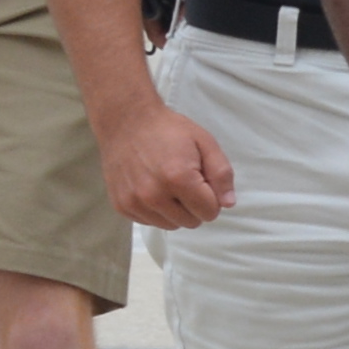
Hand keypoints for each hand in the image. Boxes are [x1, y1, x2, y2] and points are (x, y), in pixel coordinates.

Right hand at [99, 103, 234, 231]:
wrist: (127, 122)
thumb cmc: (169, 130)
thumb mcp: (205, 143)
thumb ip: (221, 174)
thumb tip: (228, 203)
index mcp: (179, 179)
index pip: (209, 212)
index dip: (212, 198)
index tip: (204, 181)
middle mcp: (154, 196)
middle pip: (191, 222)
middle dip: (195, 206)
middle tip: (187, 182)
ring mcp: (134, 203)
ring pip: (170, 225)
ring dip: (176, 211)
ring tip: (169, 185)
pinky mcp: (121, 206)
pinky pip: (150, 222)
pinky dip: (157, 211)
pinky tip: (153, 189)